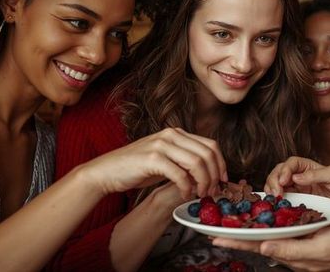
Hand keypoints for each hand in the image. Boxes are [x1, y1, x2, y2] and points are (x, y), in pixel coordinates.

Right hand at [79, 127, 227, 198]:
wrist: (107, 171)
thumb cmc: (137, 168)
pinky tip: (185, 194)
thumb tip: (209, 174)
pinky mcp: (153, 158)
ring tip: (200, 194)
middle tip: (212, 192)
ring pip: (197, 162)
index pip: (210, 145)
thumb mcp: (165, 160)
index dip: (221, 163)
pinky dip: (186, 187)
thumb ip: (185, 162)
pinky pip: (180, 174)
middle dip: (215, 175)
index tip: (223, 180)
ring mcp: (162, 145)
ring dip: (203, 182)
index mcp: (177, 133)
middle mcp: (171, 135)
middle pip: (207, 153)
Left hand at [213, 223, 329, 271]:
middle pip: (259, 242)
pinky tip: (262, 221)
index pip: (258, 247)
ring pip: (269, 237)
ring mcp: (301, 246)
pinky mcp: (309, 239)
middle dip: (236, 236)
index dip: (236, 241)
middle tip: (213, 230)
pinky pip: (283, 233)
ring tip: (230, 225)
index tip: (213, 237)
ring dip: (250, 231)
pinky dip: (268, 226)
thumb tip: (264, 247)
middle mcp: (293, 251)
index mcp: (293, 255)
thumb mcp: (320, 248)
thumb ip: (292, 250)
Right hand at [264, 157, 329, 216]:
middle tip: (275, 192)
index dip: (284, 170)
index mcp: (309, 166)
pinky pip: (286, 201)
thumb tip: (295, 177)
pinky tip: (277, 207)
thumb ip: (315, 175)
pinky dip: (278, 203)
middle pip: (280, 173)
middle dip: (273, 180)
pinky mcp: (302, 204)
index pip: (291, 163)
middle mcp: (302, 177)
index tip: (283, 181)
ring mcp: (301, 191)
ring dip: (272, 191)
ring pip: (279, 186)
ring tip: (273, 198)